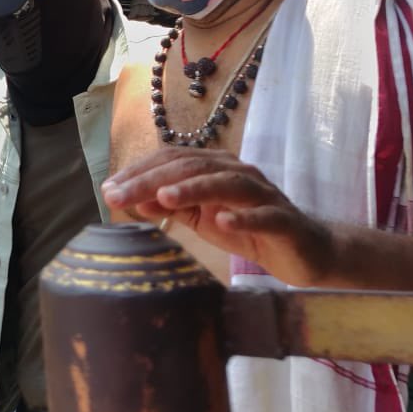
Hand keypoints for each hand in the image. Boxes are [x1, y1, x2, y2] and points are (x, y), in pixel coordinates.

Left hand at [101, 148, 333, 286]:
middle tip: (119, 197)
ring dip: (193, 189)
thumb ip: (170, 207)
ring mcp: (262, 194)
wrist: (305, 250)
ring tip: (164, 198)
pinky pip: (263, 215)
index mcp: (214, 168)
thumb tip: (133, 198)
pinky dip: (242, 218)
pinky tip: (222, 223)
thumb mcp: (201, 219)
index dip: (139, 173)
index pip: (171, 161)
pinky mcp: (284, 220)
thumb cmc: (247, 229)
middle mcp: (237, 172)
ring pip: (226, 183)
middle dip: (151, 181)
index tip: (108, 190)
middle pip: (191, 168)